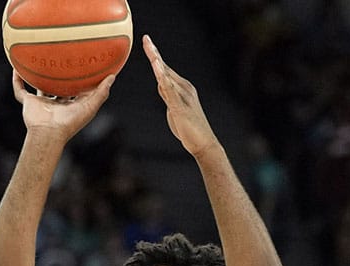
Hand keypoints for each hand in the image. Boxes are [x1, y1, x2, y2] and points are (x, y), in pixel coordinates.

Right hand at [12, 70, 114, 141]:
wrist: (48, 133)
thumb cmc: (70, 123)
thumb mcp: (90, 107)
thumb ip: (101, 92)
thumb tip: (112, 76)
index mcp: (70, 105)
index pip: (76, 91)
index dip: (80, 80)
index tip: (84, 66)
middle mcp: (55, 103)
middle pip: (57, 88)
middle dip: (59, 77)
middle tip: (62, 59)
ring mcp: (41, 103)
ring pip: (38, 86)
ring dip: (36, 76)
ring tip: (37, 60)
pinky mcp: (28, 103)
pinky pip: (20, 89)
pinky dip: (17, 80)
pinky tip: (16, 67)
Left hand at [142, 35, 219, 158]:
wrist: (204, 143)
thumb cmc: (190, 127)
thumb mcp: (175, 107)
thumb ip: (168, 95)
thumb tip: (161, 84)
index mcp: (183, 88)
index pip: (165, 69)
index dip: (156, 56)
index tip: (147, 43)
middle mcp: (184, 88)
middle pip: (165, 68)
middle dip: (154, 53)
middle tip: (145, 39)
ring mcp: (183, 96)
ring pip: (167, 76)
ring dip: (157, 62)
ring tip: (149, 49)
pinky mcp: (180, 107)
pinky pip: (169, 91)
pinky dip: (163, 79)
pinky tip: (157, 70)